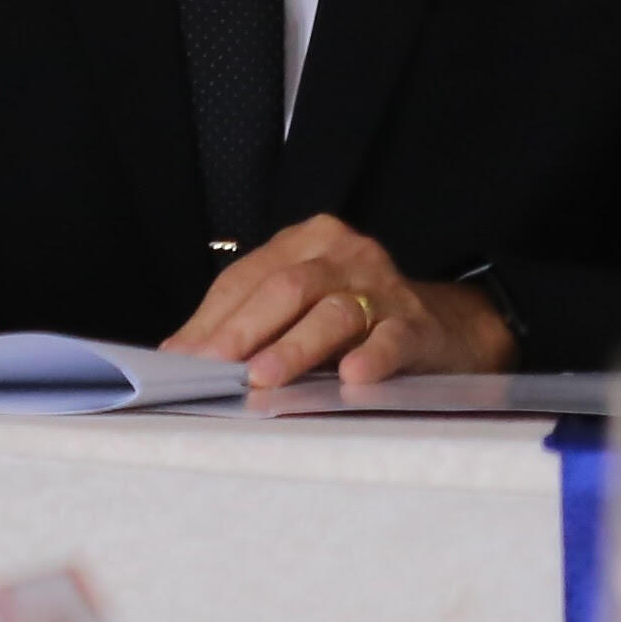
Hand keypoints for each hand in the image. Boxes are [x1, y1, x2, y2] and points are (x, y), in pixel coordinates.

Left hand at [164, 214, 518, 388]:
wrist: (445, 330)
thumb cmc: (354, 321)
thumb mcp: (296, 310)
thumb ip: (241, 325)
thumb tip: (175, 357)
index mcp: (308, 242)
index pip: (247, 278)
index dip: (211, 322)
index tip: (179, 362)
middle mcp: (346, 255)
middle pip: (288, 287)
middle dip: (244, 331)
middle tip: (213, 369)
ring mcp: (385, 288)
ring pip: (333, 313)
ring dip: (295, 347)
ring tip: (264, 378)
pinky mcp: (418, 325)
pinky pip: (392, 338)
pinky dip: (372, 356)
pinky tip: (353, 376)